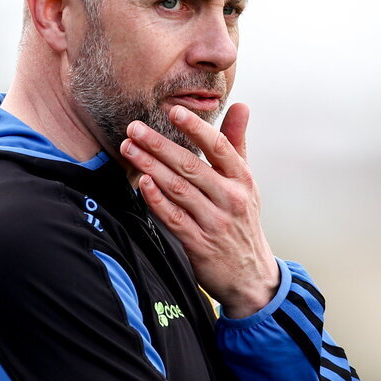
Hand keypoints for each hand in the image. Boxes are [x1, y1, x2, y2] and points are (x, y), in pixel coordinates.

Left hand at [120, 102, 279, 318]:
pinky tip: (141, 183)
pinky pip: (174, 218)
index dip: (195, 127)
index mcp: (242, 180)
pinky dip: (157, 200)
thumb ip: (237, 144)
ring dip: (151, 167)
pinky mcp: (200, 244)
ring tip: (129, 149)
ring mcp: (215, 222)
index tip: (173, 110)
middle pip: (191, 166)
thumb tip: (241, 105)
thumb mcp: (246, 182)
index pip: (218, 147)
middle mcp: (231, 199)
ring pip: (179, 189)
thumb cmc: (242, 220)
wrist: (251, 276)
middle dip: (159, 145)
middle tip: (134, 128)